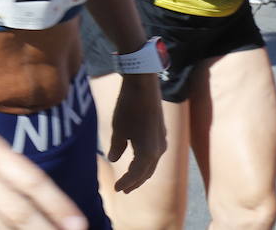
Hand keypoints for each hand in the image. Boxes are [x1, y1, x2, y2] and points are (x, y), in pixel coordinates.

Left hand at [106, 73, 165, 191]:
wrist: (144, 86)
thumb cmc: (128, 107)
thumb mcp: (118, 128)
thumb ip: (117, 146)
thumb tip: (114, 159)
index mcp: (148, 153)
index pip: (136, 174)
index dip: (126, 183)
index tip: (116, 189)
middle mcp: (159, 150)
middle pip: (146, 173)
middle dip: (135, 182)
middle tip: (124, 190)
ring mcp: (162, 142)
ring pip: (152, 164)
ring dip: (141, 173)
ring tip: (131, 180)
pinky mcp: (161, 133)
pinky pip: (154, 154)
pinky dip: (145, 162)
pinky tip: (139, 161)